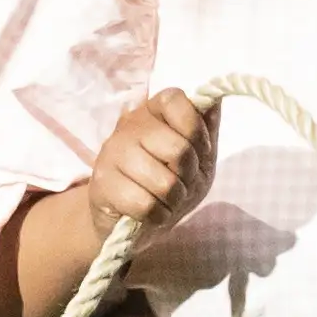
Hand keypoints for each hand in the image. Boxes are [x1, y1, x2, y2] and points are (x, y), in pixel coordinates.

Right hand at [85, 87, 217, 235]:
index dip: (196, 130)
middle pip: (178, 149)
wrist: (132, 216)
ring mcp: (112, 152)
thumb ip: (206, 128)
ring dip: (174, 200)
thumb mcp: (196, 155)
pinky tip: (153, 212)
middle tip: (182, 183)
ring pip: (163, 182)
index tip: (200, 151)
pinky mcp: (102, 182)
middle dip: (189, 176)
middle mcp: (129, 125)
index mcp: (152, 111)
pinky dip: (157, 216)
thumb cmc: (167, 181)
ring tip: (167, 200)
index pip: (175, 100)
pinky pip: (144, 204)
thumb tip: (214, 100)